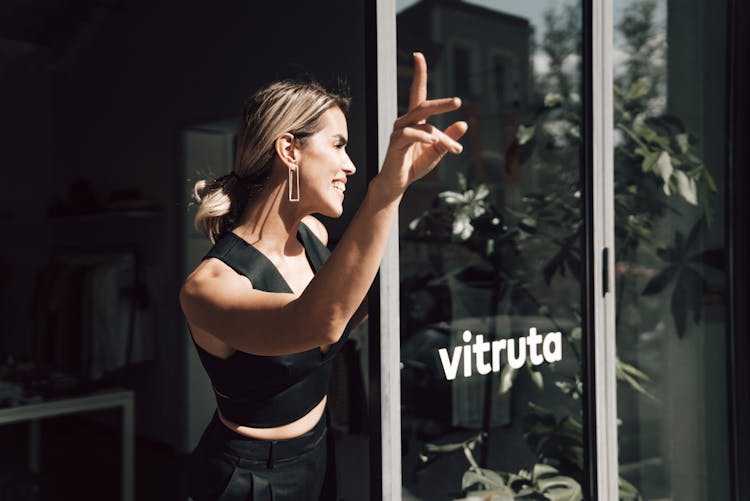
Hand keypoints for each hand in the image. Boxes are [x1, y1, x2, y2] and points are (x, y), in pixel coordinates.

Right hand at [377, 52, 467, 198]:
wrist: (397, 183)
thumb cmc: (414, 165)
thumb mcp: (437, 151)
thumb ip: (449, 138)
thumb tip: (465, 123)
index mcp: (416, 120)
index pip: (416, 92)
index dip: (418, 74)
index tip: (418, 55)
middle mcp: (405, 122)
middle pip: (423, 105)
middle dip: (441, 103)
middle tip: (458, 101)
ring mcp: (399, 131)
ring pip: (422, 123)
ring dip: (440, 136)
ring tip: (455, 148)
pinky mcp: (395, 143)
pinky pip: (411, 134)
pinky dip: (424, 138)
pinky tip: (433, 143)